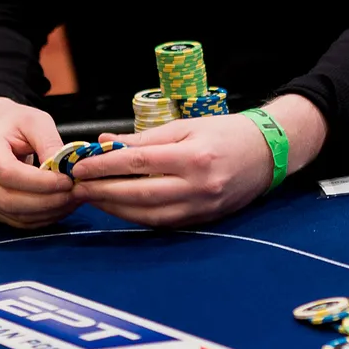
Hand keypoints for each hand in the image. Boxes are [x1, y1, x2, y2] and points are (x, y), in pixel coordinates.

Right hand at [0, 97, 79, 228]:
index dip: (39, 182)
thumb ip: (49, 143)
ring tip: (72, 199)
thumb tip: (64, 169)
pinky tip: (60, 206)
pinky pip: (17, 220)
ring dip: (47, 212)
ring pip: (14, 214)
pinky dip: (41, 218)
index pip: (9, 174)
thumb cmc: (14, 122)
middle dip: (47, 201)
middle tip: (74, 193)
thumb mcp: (36, 121)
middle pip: (9, 200)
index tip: (67, 180)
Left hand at [69, 113, 275, 226]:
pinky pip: (163, 223)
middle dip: (103, 191)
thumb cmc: (228, 132)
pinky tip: (120, 208)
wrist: (269, 152)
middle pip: (140, 193)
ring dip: (115, 209)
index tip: (81, 165)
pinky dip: (137, 217)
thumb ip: (145, 137)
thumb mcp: (187, 125)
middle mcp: (198, 186)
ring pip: (148, 215)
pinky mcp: (204, 220)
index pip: (139, 162)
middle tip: (78, 186)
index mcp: (194, 156)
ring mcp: (202, 207)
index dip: (105, 165)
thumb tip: (105, 143)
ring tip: (94, 197)